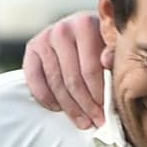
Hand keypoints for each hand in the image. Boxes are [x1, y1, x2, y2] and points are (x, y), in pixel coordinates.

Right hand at [23, 12, 108, 129]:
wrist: (81, 32)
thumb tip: (107, 61)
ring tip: (83, 121)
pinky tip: (58, 109)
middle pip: (72, 79)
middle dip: (86, 105)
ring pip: (56, 82)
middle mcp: (62, 29)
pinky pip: (35, 80)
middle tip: (96, 122)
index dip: (98, 95)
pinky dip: (46, 98)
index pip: (90, 69)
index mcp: (85, 25)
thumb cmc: (102, 43)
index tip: (106, 113)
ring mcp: (45, 38)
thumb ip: (114, 52)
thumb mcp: (113, 46)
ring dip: (70, 107)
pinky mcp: (32, 48)